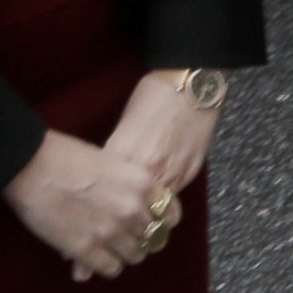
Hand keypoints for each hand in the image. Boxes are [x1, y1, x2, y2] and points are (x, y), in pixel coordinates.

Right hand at [4, 127, 170, 279]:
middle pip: (153, 238)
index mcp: (141, 183)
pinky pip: (111, 268)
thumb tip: (137, 205)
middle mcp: (132, 210)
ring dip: (123, 252)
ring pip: (134, 256)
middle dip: (139, 237)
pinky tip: (94, 254)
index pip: (170, 215)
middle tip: (122, 234)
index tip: (149, 222)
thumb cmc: (65, 156)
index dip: (161, 221)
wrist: (30, 165)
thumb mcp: (110, 161)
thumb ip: (129, 186)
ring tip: (107, 244)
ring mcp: (111, 232)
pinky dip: (105, 264)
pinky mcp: (87, 250)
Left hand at [104, 73, 216, 200]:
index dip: (103, 191)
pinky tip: (157, 192)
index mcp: (124, 152)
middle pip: (130, 201)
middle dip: (124, 203)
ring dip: (145, 206)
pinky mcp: (190, 173)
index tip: (101, 192)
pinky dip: (163, 197)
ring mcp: (171, 173)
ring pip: (153, 206)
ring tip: (138, 203)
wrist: (192, 86)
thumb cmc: (154, 95)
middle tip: (119, 204)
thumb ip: (120, 150)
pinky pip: (172, 196)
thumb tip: (112, 169)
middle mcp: (147, 168)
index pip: (105, 186)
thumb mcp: (126, 121)